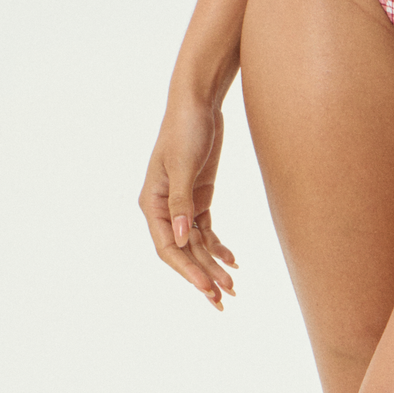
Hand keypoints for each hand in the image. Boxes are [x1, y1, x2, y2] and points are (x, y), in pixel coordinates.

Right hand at [138, 94, 236, 309]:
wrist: (199, 101)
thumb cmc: (186, 128)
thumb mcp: (184, 164)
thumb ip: (182, 202)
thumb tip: (183, 239)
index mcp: (152, 203)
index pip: (168, 247)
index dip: (186, 270)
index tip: (206, 287)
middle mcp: (164, 208)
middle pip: (183, 251)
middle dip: (202, 276)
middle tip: (222, 300)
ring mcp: (183, 203)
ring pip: (197, 244)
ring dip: (213, 265)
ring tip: (233, 288)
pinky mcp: (199, 195)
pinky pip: (207, 229)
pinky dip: (219, 245)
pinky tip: (233, 260)